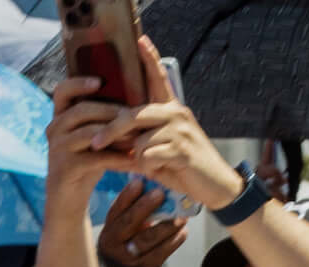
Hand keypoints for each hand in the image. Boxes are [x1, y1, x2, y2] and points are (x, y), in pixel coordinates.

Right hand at [45, 74, 140, 197]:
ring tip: (137, 137)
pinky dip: (116, 158)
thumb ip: (103, 117)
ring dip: (116, 133)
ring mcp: (57, 149)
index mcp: (60, 117)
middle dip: (111, 112)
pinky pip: (95, 158)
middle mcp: (54, 129)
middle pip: (83, 110)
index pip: (63, 91)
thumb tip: (133, 94)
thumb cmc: (87, 162)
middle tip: (136, 115)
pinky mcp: (64, 168)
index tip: (99, 81)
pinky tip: (132, 160)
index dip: (79, 83)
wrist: (69, 200)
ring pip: (90, 132)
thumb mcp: (93, 136)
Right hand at [100, 175, 188, 266]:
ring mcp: (130, 259)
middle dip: (145, 206)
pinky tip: (183, 231)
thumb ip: (133, 207)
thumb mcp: (124, 225)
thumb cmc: (130, 239)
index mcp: (108, 232)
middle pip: (129, 223)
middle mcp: (115, 247)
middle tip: (160, 193)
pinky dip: (174, 240)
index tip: (139, 182)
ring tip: (180, 214)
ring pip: (147, 239)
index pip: (116, 211)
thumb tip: (151, 181)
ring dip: (166, 224)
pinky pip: (161, 253)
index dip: (127, 196)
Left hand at [125, 37, 243, 213]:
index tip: (140, 40)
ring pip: (138, 142)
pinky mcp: (181, 149)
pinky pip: (147, 157)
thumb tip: (112, 138)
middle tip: (95, 143)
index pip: (158, 79)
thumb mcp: (160, 149)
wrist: (213, 184)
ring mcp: (179, 129)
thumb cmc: (183, 167)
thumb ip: (140, 139)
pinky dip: (147, 169)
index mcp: (171, 109)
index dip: (149, 58)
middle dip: (111, 131)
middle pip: (134, 114)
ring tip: (154, 165)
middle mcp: (176, 113)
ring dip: (138, 160)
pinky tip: (162, 170)